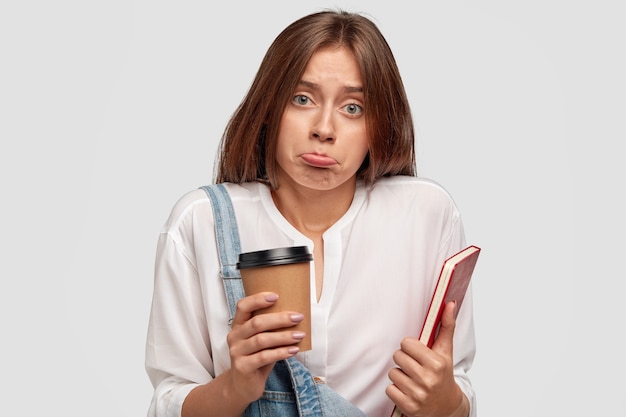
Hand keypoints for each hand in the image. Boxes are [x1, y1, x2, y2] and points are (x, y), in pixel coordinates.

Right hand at [225, 292, 305, 402]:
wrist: (242, 385)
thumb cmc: (257, 357)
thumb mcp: (261, 339)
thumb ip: (270, 328)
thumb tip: (296, 315)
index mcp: (238, 325)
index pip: (243, 306)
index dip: (258, 299)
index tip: (276, 296)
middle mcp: (234, 336)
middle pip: (256, 323)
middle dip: (280, 319)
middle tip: (298, 317)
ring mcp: (236, 352)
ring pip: (261, 340)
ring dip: (283, 336)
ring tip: (300, 335)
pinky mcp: (243, 367)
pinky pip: (264, 357)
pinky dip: (281, 352)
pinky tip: (293, 350)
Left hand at [386, 301, 467, 416]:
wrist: (447, 407)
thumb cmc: (443, 375)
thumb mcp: (446, 351)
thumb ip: (447, 326)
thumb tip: (450, 303)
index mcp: (436, 363)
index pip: (406, 343)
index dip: (410, 348)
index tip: (418, 354)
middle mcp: (428, 379)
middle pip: (397, 357)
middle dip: (404, 360)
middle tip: (415, 367)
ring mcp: (418, 394)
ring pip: (392, 373)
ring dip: (400, 376)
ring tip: (413, 380)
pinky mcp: (408, 406)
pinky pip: (390, 389)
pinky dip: (396, 390)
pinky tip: (408, 391)